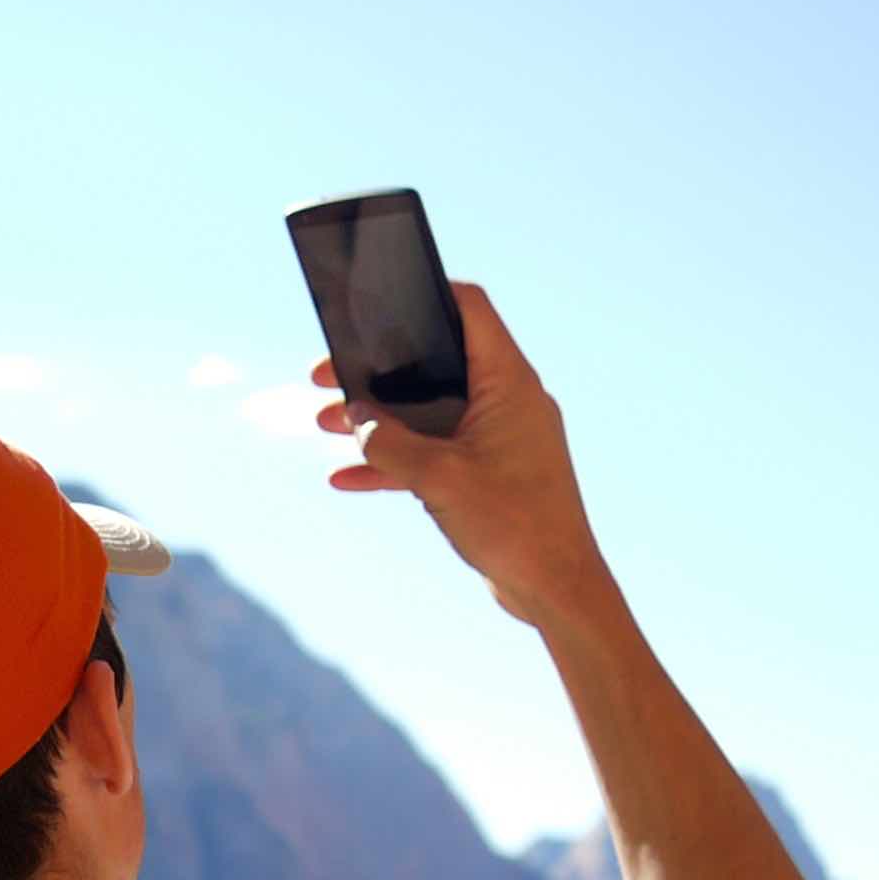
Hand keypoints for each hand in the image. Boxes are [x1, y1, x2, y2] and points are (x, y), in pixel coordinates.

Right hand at [313, 281, 617, 633]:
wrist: (554, 585)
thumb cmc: (513, 523)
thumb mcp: (438, 478)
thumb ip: (390, 444)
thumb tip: (356, 421)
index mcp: (508, 383)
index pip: (470, 311)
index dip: (427, 294)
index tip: (380, 299)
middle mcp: (506, 402)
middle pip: (433, 365)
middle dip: (377, 371)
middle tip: (326, 376)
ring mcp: (497, 438)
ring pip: (426, 414)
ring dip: (376, 419)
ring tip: (323, 424)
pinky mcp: (486, 474)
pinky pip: (432, 455)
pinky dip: (392, 461)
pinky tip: (346, 477)